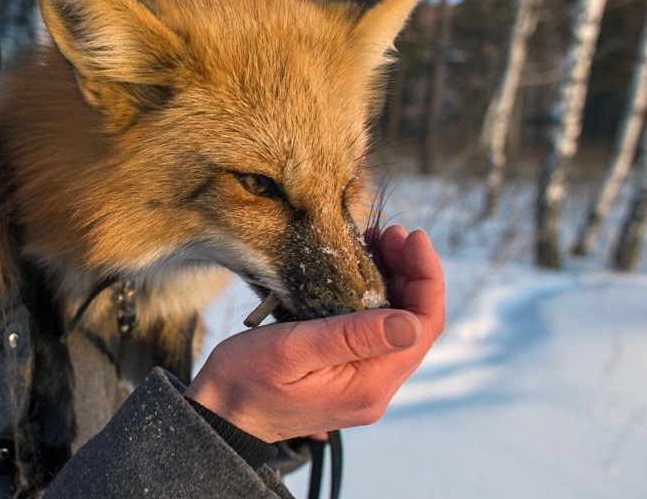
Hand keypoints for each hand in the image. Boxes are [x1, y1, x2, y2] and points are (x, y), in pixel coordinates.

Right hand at [184, 225, 445, 442]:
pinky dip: (375, 298)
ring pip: (397, 326)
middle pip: (415, 324)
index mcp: (369, 384)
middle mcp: (375, 388)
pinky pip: (376, 333)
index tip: (412, 237)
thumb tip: (411, 323)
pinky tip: (359, 273)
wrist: (220, 414)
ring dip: (394, 283)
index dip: (427, 278)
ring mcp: (363, 385)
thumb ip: (352, 337)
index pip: (424, 327)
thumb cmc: (246, 379)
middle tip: (388, 233)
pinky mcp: (347, 376)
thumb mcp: (294, 349)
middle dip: (411, 273)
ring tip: (376, 244)